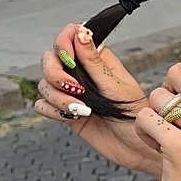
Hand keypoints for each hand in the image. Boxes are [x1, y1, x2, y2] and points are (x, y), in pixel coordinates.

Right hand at [35, 24, 161, 178]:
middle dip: (55, 74)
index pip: (68, 39)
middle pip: (49, 60)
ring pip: (44, 84)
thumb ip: (94, 61)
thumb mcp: (116, 86)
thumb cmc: (136, 115)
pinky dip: (51, 111)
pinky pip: (43, 105)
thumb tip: (80, 32)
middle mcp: (81, 73)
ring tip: (81, 110)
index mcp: (97, 60)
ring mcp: (72, 93)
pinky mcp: (65, 112)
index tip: (70, 59)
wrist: (137, 148)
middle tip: (76, 89)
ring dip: (58, 97)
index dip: (63, 45)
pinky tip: (71, 117)